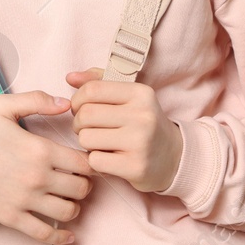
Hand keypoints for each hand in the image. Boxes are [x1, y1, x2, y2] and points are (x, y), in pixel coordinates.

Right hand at [0, 90, 93, 244]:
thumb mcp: (1, 106)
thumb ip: (37, 100)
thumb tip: (67, 103)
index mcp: (39, 149)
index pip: (84, 162)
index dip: (89, 160)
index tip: (83, 159)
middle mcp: (37, 177)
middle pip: (82, 188)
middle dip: (84, 183)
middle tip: (77, 177)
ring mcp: (24, 200)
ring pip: (69, 211)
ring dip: (74, 205)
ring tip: (66, 197)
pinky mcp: (10, 217)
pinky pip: (44, 233)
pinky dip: (61, 236)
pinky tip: (67, 233)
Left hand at [65, 66, 184, 193]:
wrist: (174, 157)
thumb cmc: (142, 123)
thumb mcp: (128, 96)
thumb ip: (98, 82)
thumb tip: (70, 77)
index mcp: (140, 93)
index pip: (92, 90)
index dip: (77, 100)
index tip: (81, 108)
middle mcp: (143, 116)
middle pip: (86, 115)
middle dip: (79, 123)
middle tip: (87, 128)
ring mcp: (141, 142)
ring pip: (86, 138)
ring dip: (86, 142)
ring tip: (100, 142)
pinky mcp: (136, 167)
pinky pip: (95, 160)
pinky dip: (95, 160)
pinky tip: (109, 158)